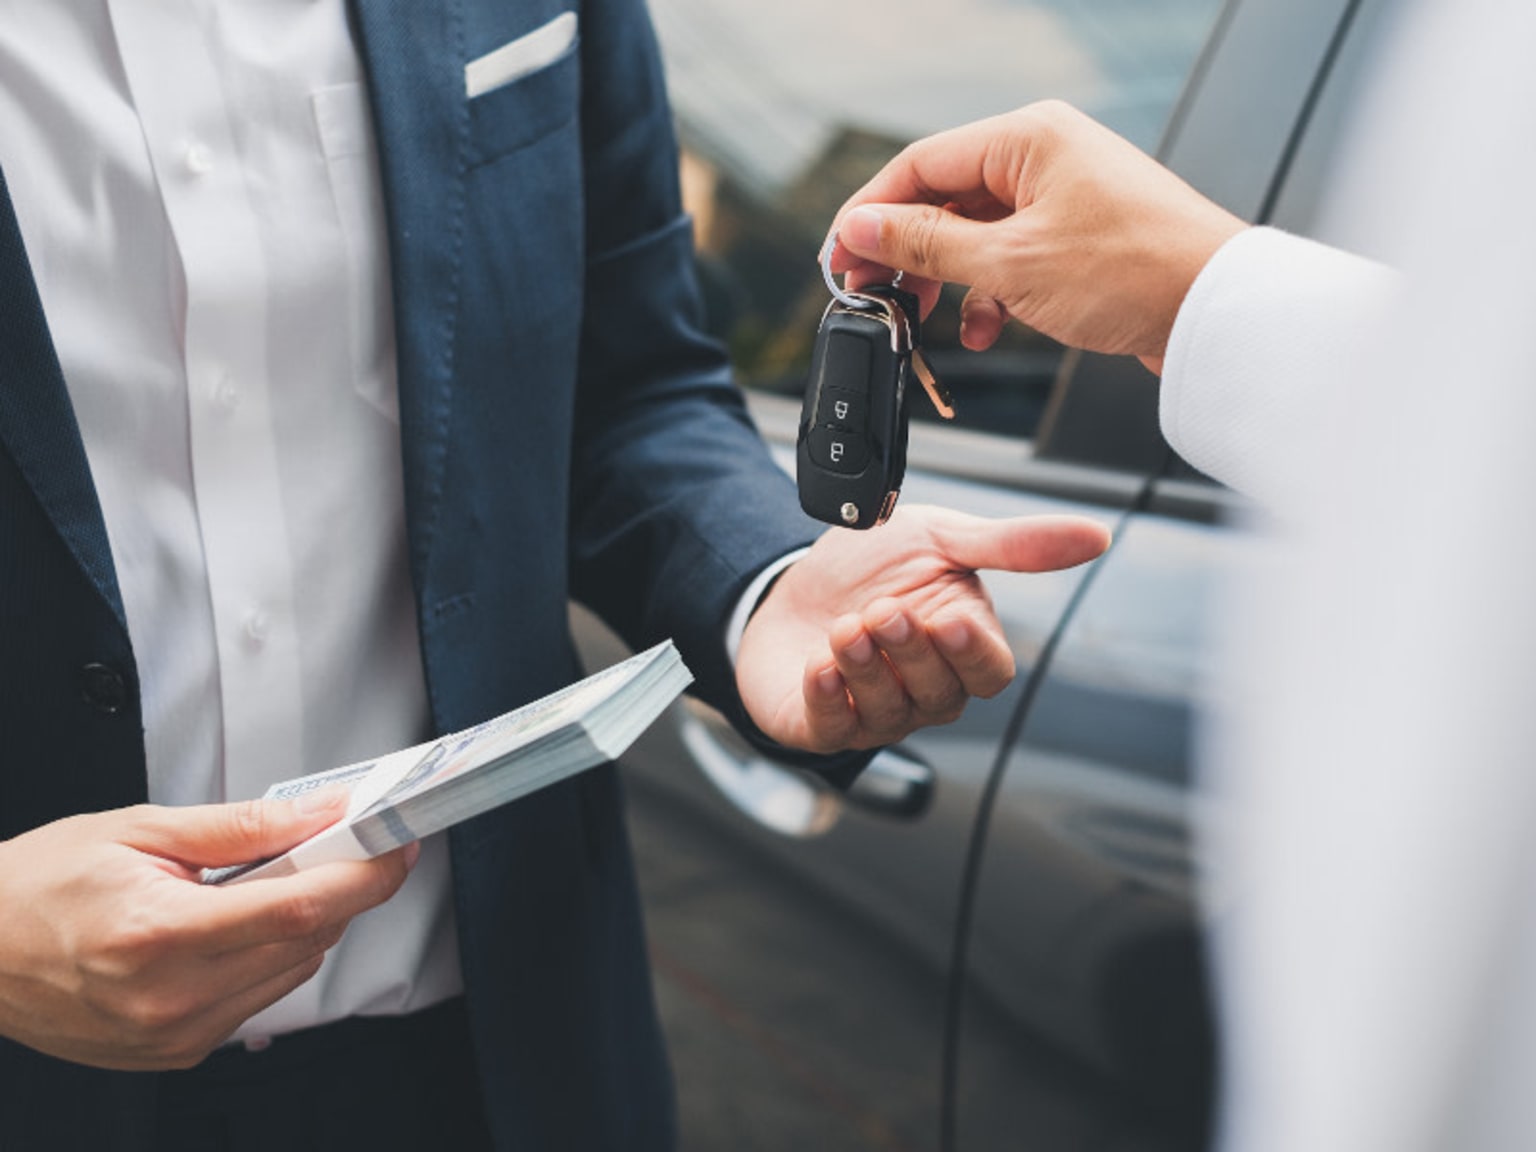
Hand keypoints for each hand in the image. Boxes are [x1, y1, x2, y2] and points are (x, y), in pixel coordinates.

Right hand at [0, 793, 414, 1069]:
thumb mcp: (142, 831)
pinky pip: (259, 1000)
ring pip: (294, 972)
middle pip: (308, 940)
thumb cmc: (41, 885)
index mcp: (158, 934)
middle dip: (336, 887)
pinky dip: (266, 957)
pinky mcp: (178, 1053)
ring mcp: (175, 1035)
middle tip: (327, 844)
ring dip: (301, 924)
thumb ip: (247, 826)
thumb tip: (327, 810)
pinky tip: (224, 931)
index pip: (301, 907)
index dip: (365, 873)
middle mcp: (171, 998)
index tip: (397, 844)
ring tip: (249, 888)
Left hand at [736, 504, 1109, 752]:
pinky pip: (831, 728)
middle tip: (883, 610)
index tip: (949, 620)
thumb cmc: (874, 567)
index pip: (989, 672)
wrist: (791, 580)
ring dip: (865, 670)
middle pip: (939, 694)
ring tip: (844, 628)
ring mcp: (873, 712)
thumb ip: (1014, 544)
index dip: (972, 653)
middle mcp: (923, 690)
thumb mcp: (942, 539)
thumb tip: (1097, 536)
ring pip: (887, 712)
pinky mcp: (820, 724)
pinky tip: (818, 667)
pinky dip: (826, 699)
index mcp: (960, 648)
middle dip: (910, 652)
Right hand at [826, 100, 1246, 373]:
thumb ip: (925, 246)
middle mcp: (1044, 157)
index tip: (839, 259)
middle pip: (944, 199)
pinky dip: (989, 294)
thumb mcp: (1009, 264)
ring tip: (926, 320)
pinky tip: (985, 329)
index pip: (919, 165)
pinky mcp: (1079, 237)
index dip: (869, 214)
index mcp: (1027, 138)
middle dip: (906, 254)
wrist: (1217, 313)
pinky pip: (1011, 258)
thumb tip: (861, 229)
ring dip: (947, 281)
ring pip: (976, 235)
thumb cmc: (1134, 272)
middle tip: (873, 296)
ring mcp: (1064, 196)